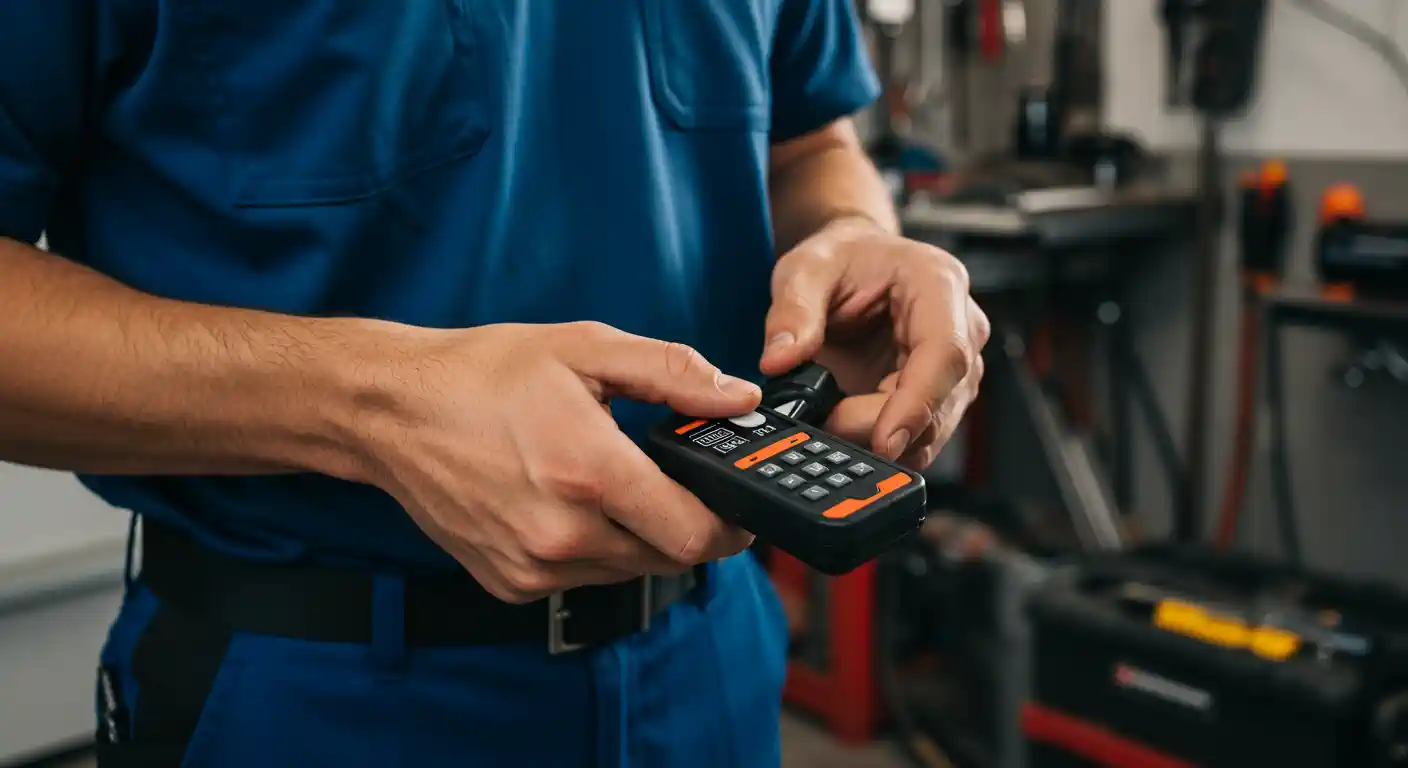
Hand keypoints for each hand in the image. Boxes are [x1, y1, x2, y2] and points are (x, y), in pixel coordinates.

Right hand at [352, 322, 760, 602]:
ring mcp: (533, 567)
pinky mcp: (511, 584)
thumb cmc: (483, 375)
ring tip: (614, 485)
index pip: (693, 533)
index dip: (729, 523)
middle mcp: (561, 532)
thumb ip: (673, 373)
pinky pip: (582, 580)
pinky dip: (594, 550)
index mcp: (587, 472)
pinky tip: (571, 505)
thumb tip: (737, 398)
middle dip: (686, 526)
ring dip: (640, 538)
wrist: (392, 411)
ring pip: (627, 572)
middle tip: (676, 485)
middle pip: (667, 557)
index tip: (736, 506)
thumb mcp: (586, 349)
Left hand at [759, 218, 989, 469]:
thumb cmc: (843, 258)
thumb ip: (792, 312)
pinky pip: (920, 434)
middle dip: (882, 428)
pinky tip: (849, 424)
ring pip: (934, 426)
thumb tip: (779, 362)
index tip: (883, 441)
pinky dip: (882, 440)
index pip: (945, 353)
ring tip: (831, 416)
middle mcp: (962, 326)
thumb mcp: (806, 270)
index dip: (916, 404)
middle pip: (940, 400)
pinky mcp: (941, 393)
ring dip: (880, 437)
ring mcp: (956, 366)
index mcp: (938, 284)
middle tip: (827, 423)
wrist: (857, 262)